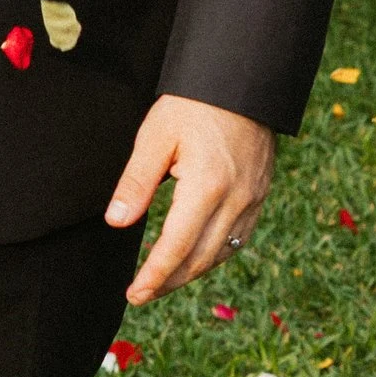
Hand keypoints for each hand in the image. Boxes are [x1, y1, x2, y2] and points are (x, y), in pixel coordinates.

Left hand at [106, 97, 274, 304]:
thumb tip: (116, 221)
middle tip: (141, 295)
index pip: (176, 246)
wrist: (241, 82)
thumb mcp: (155, 136)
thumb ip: (136, 182)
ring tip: (162, 281)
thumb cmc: (193, 105)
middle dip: (169, 282)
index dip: (154, 275)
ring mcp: (252, 198)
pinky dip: (214, 254)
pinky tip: (195, 257)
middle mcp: (235, 199)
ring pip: (222, 252)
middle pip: (200, 258)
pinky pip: (238, 237)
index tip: (134, 294)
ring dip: (191, 272)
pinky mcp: (259, 193)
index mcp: (207, 186)